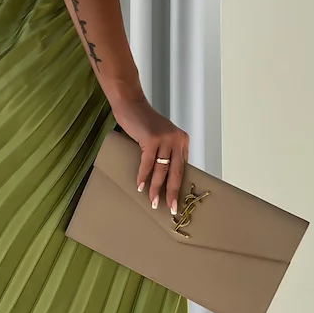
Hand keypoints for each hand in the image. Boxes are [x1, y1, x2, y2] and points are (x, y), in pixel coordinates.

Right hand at [113, 95, 189, 214]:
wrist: (131, 104)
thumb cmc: (143, 122)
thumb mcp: (160, 137)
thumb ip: (165, 152)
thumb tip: (164, 176)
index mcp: (182, 140)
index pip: (182, 168)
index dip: (179, 186)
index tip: (175, 200)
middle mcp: (177, 139)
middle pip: (176, 172)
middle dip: (172, 192)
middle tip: (170, 208)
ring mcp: (165, 138)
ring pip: (162, 170)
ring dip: (156, 188)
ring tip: (152, 202)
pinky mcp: (152, 139)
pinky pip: (148, 163)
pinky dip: (143, 176)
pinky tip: (140, 186)